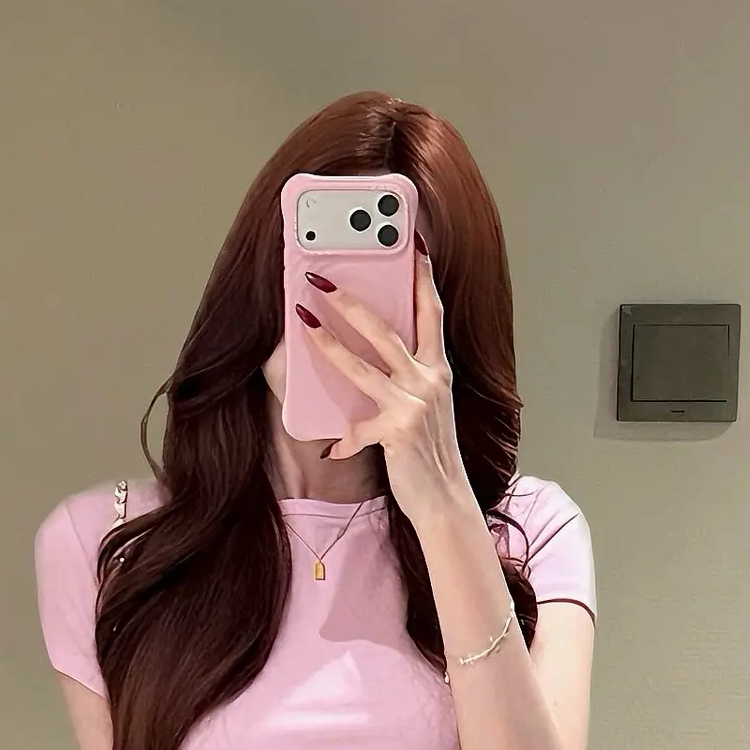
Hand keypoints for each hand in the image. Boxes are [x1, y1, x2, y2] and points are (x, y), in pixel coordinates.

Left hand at [291, 249, 472, 529]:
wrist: (446, 502)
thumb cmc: (431, 455)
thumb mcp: (427, 410)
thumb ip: (407, 382)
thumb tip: (372, 359)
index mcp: (439, 372)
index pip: (433, 314)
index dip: (423, 278)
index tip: (414, 246)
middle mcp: (430, 382)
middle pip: (386, 329)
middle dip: (351, 300)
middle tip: (322, 278)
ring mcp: (414, 405)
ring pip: (363, 364)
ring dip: (328, 340)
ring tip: (303, 319)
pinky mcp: (397, 432)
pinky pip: (357, 428)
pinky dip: (343, 440)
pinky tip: (331, 449)